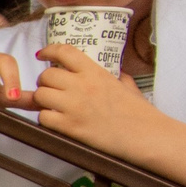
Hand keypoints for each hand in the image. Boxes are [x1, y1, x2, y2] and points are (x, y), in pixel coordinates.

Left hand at [31, 43, 146, 154]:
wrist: (146, 135)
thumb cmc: (138, 113)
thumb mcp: (127, 86)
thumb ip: (116, 77)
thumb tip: (115, 73)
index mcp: (96, 73)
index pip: (64, 52)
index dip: (49, 51)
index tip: (42, 55)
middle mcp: (82, 85)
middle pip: (46, 75)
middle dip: (45, 83)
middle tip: (52, 89)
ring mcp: (74, 105)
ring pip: (40, 95)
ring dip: (42, 101)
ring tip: (53, 106)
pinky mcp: (69, 126)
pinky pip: (43, 117)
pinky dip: (46, 119)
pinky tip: (57, 121)